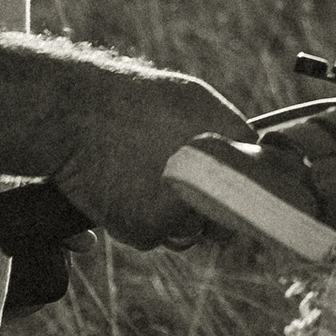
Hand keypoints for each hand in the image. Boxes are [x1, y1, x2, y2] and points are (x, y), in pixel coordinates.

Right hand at [54, 66, 254, 247]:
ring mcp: (182, 210)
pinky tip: (123, 193)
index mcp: (232, 146)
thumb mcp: (194, 100)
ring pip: (189, 232)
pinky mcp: (149, 231)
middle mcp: (215, 182)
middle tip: (181, 190)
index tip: (225, 188)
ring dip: (172, 219)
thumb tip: (245, 156)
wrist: (76, 113)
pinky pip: (154, 237)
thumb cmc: (132, 99)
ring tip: (143, 184)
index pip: (260, 185)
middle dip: (208, 211)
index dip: (240, 188)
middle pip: (226, 216)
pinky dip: (139, 222)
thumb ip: (225, 134)